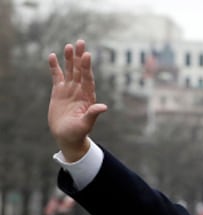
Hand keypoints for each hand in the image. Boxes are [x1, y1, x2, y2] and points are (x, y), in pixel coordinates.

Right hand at [48, 40, 107, 161]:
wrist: (67, 136)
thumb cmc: (78, 133)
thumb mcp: (85, 124)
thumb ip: (93, 114)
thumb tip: (103, 107)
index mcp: (88, 97)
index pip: (87, 78)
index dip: (86, 67)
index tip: (87, 55)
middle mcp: (80, 90)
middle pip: (80, 71)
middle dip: (80, 57)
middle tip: (81, 42)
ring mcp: (69, 90)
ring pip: (69, 71)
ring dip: (69, 59)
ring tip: (69, 45)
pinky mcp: (59, 91)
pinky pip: (57, 76)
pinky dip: (55, 67)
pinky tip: (53, 56)